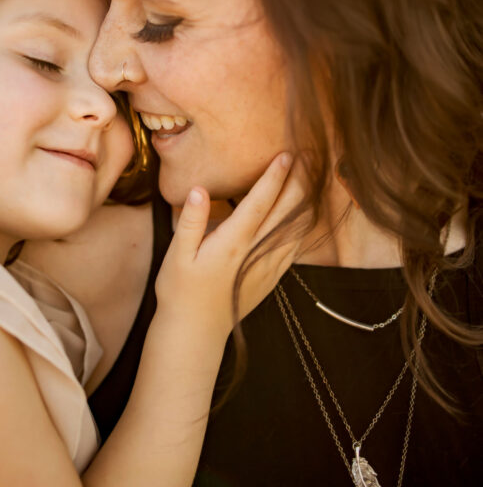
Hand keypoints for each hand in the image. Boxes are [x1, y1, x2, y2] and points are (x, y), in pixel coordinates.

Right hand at [156, 153, 305, 337]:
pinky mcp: (272, 278)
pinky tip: (304, 214)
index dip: (274, 177)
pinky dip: (302, 226)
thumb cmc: (180, 291)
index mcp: (232, 243)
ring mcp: (267, 267)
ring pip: (296, 229)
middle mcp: (255, 253)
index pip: (259, 202)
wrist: (195, 332)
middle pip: (285, 211)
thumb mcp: (176, 255)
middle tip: (307, 156)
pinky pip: (294, 247)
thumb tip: (200, 190)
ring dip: (304, 201)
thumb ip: (191, 221)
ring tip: (309, 178)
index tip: (286, 155)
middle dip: (298, 182)